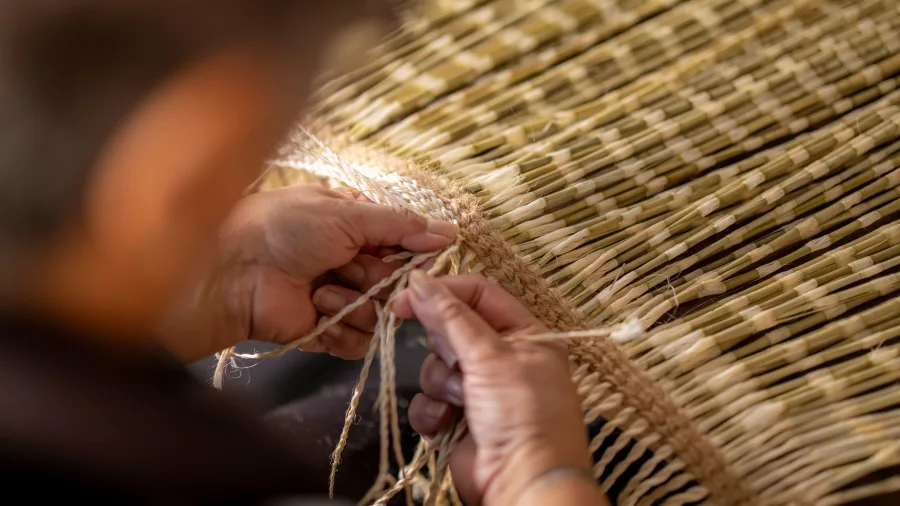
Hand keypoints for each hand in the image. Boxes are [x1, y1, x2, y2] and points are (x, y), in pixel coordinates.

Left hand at [158, 185, 456, 361]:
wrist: (230, 272)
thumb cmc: (281, 229)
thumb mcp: (345, 213)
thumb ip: (399, 225)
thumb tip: (447, 232)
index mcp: (353, 224)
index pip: (404, 242)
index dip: (413, 251)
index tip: (419, 255)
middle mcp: (349, 260)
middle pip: (397, 281)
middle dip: (376, 276)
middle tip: (349, 266)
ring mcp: (339, 297)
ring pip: (381, 314)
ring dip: (353, 302)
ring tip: (319, 291)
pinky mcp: (326, 331)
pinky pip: (360, 341)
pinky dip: (341, 329)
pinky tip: (316, 314)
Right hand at [391, 274, 594, 504]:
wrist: (522, 482)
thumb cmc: (523, 414)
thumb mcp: (490, 355)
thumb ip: (450, 316)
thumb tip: (419, 281)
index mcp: (524, 334)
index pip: (477, 295)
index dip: (441, 292)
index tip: (405, 297)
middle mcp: (502, 359)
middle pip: (450, 330)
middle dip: (446, 349)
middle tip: (457, 363)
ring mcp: (479, 390)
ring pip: (435, 367)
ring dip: (442, 384)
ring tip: (463, 403)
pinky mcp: (458, 419)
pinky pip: (428, 401)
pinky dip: (433, 412)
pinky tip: (448, 423)